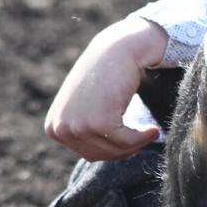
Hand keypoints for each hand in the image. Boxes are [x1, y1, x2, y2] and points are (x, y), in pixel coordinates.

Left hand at [44, 17, 168, 160]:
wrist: (118, 50)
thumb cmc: (105, 77)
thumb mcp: (84, 108)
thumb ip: (84, 132)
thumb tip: (91, 156)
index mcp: (54, 128)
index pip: (88, 153)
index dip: (114, 148)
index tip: (130, 136)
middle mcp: (60, 129)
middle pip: (99, 156)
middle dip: (124, 148)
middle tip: (143, 135)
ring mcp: (76, 127)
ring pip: (114, 151)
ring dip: (136, 144)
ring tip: (150, 130)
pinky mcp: (97, 123)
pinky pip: (126, 143)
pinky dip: (142, 138)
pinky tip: (152, 129)